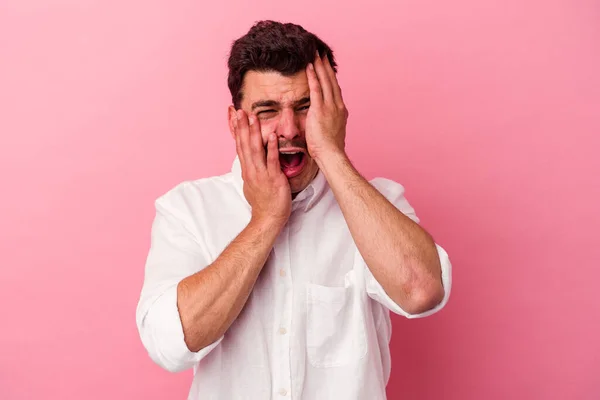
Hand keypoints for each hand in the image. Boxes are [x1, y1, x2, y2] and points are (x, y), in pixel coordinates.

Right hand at [234, 109, 291, 225]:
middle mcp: (251, 170)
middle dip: (242, 126)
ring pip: (255, 149)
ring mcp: (261, 174)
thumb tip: (247, 165)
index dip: (236, 131)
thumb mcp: (251, 185)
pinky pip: (271, 160)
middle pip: (244, 144)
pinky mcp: (273, 178)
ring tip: (253, 117)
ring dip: (254, 132)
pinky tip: (272, 136)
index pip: (239, 146)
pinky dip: (271, 148)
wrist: (268, 219)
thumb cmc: (263, 203)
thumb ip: (250, 172)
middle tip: (240, 111)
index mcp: (247, 170)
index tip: (234, 117)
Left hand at [305, 52, 348, 161]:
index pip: (335, 89)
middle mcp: (337, 105)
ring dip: (320, 66)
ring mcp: (330, 107)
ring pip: (325, 81)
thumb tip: (325, 121)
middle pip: (331, 81)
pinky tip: (309, 66)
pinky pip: (316, 89)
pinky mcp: (320, 110)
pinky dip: (313, 76)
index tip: (327, 67)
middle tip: (321, 54)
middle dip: (326, 67)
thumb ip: (329, 122)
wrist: (331, 154)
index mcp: (341, 110)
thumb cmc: (329, 149)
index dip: (330, 76)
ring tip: (315, 54)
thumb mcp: (332, 131)